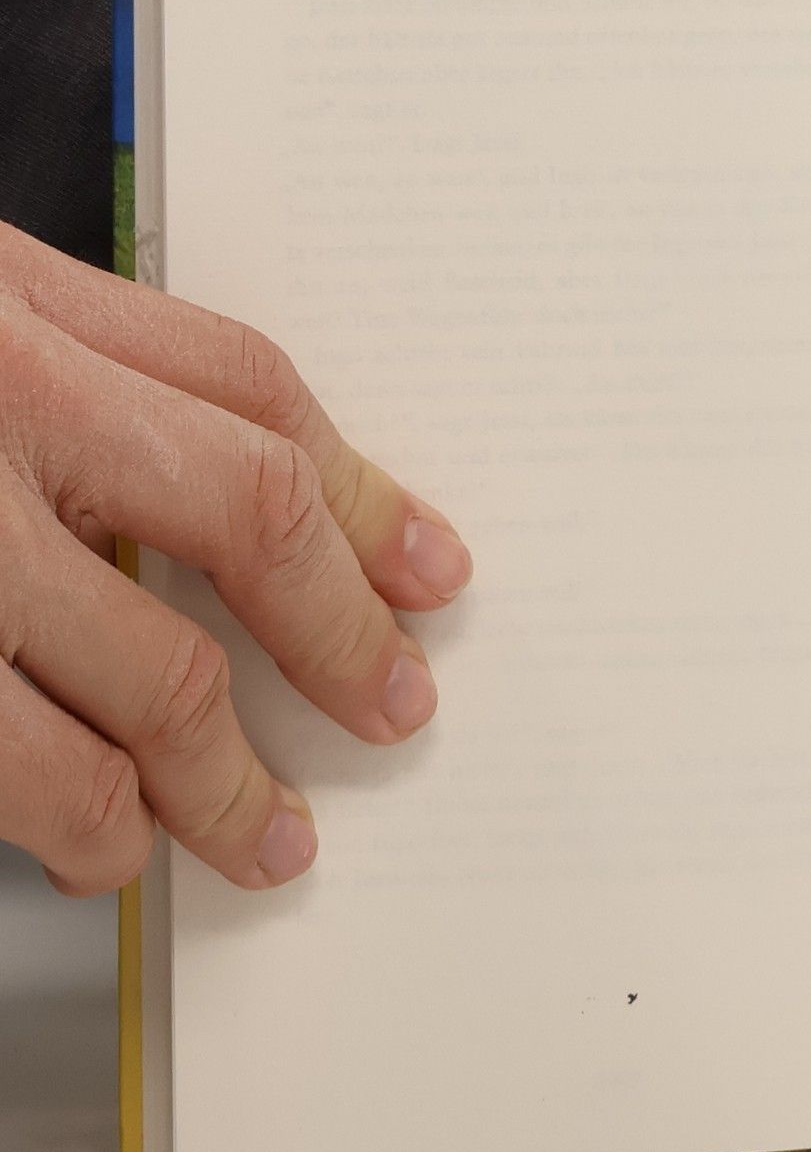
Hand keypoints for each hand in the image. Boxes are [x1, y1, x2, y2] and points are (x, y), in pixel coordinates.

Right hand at [0, 223, 469, 895]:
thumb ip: (62, 375)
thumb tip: (203, 472)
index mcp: (16, 306)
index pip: (247, 387)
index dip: (359, 487)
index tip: (428, 565)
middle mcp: (2, 402)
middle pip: (248, 508)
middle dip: (340, 629)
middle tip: (395, 707)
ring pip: (154, 672)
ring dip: (223, 778)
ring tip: (260, 835)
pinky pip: (30, 761)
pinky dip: (86, 823)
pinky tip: (106, 845)